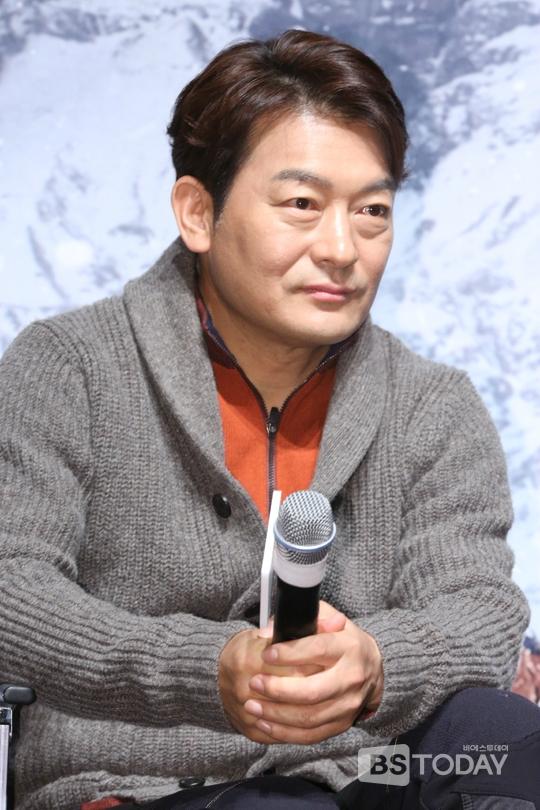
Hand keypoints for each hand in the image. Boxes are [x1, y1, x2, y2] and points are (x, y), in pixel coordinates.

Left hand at [218, 604, 344, 742]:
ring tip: (251, 705)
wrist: (371, 666)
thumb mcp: (327, 618)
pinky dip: (285, 733)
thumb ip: (301, 619)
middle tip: (254, 683)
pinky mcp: (342, 723)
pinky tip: (264, 723)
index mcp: (348, 647)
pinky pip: (311, 735)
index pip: (318, 650)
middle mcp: (352, 677)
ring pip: (309, 717)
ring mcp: (349, 704)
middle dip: (279, 690)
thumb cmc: (340, 638)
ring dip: (276, 714)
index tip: (266, 654)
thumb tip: (268, 631)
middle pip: (313, 691)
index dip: (290, 654)